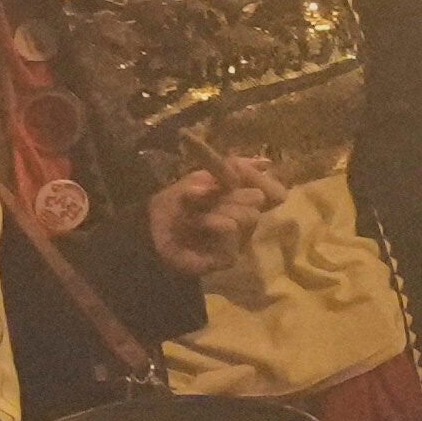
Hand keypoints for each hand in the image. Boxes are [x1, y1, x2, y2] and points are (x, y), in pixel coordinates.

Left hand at [144, 148, 292, 281]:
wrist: (152, 230)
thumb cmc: (175, 204)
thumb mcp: (201, 178)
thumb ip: (231, 168)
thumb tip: (266, 163)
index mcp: (242, 201)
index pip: (269, 188)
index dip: (258, 178)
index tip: (237, 173)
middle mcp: (245, 220)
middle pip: (258, 198)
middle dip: (232, 193)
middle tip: (210, 197)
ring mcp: (240, 240)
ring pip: (249, 215)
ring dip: (220, 208)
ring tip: (200, 214)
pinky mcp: (230, 257)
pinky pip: (232, 229)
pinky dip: (215, 222)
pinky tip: (200, 226)